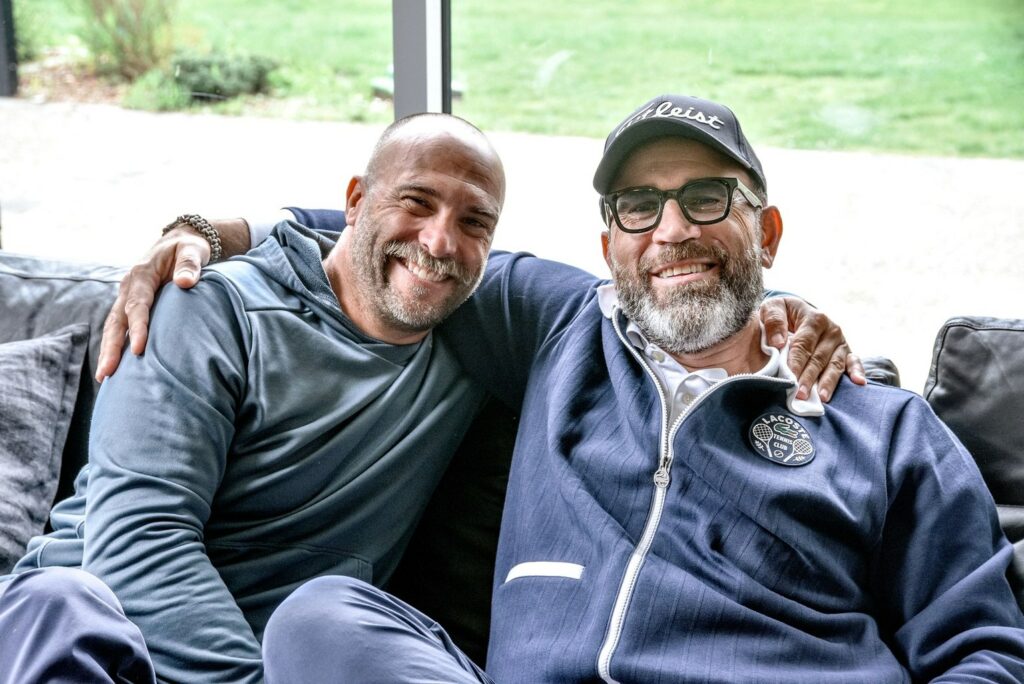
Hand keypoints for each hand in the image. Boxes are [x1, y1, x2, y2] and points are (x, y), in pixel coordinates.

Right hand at [95, 228, 210, 381]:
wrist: (180, 242)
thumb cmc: (189, 248)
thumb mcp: (194, 250)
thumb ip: (190, 264)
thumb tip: (185, 282)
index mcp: (142, 274)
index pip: (138, 304)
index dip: (138, 326)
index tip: (140, 349)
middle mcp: (129, 287)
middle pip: (116, 320)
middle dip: (112, 347)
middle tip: (108, 373)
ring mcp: (127, 297)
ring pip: (113, 326)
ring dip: (108, 351)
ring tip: (105, 378)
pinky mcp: (130, 306)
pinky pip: (119, 328)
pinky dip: (115, 346)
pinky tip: (116, 368)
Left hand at [759, 297, 865, 402]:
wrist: (796, 310)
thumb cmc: (782, 312)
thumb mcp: (772, 307)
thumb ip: (774, 321)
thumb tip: (778, 342)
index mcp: (814, 319)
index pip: (803, 345)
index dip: (796, 363)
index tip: (789, 378)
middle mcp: (831, 330)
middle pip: (818, 358)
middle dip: (809, 378)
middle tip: (800, 395)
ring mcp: (840, 341)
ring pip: (834, 365)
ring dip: (828, 383)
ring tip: (822, 398)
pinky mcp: (846, 351)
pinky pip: (854, 362)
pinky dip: (858, 371)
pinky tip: (859, 383)